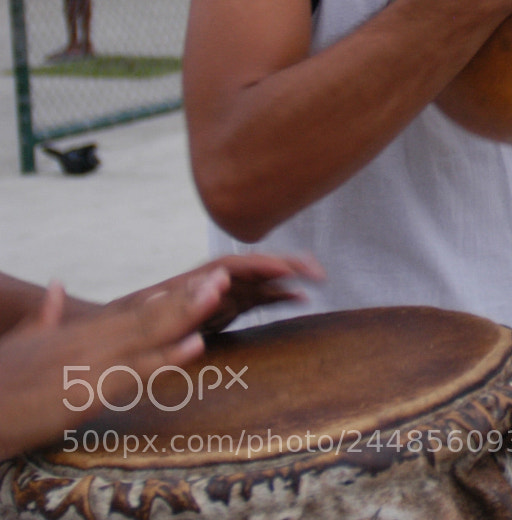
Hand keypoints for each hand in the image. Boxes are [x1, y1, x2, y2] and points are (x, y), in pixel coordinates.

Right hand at [0, 273, 224, 459]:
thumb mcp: (21, 343)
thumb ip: (44, 317)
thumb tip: (57, 286)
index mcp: (77, 332)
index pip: (135, 311)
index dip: (173, 298)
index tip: (204, 281)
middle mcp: (87, 341)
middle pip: (148, 316)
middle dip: (189, 298)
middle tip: (224, 276)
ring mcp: (88, 364)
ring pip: (146, 335)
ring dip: (185, 315)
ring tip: (219, 294)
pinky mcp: (84, 393)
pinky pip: (133, 373)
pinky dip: (165, 359)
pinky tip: (193, 347)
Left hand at [110, 254, 322, 334]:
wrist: (100, 340)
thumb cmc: (113, 330)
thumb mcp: (134, 320)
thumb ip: (170, 306)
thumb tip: (202, 286)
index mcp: (187, 284)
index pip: (228, 267)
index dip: (259, 266)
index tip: (286, 270)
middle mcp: (205, 286)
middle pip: (250, 269)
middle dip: (283, 265)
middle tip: (316, 270)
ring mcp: (215, 298)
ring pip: (257, 283)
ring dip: (286, 278)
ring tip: (317, 278)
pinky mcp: (220, 312)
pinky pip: (253, 301)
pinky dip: (277, 297)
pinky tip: (299, 299)